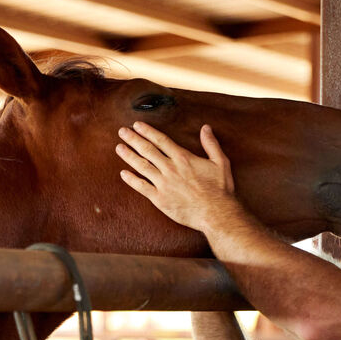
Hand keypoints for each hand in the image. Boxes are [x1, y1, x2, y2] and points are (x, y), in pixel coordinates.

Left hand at [116, 121, 237, 232]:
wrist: (216, 214)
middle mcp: (170, 169)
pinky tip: (123, 173)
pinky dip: (131, 180)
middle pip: (147, 150)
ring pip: (142, 166)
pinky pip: (141, 187)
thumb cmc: (220, 190)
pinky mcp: (160, 199)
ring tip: (119, 147)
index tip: (137, 125)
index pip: (161, 140)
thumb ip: (211, 144)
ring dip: (129, 155)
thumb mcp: (221, 163)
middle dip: (133, 139)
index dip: (147, 131)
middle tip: (122, 132)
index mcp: (183, 158)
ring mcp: (163, 184)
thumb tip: (206, 128)